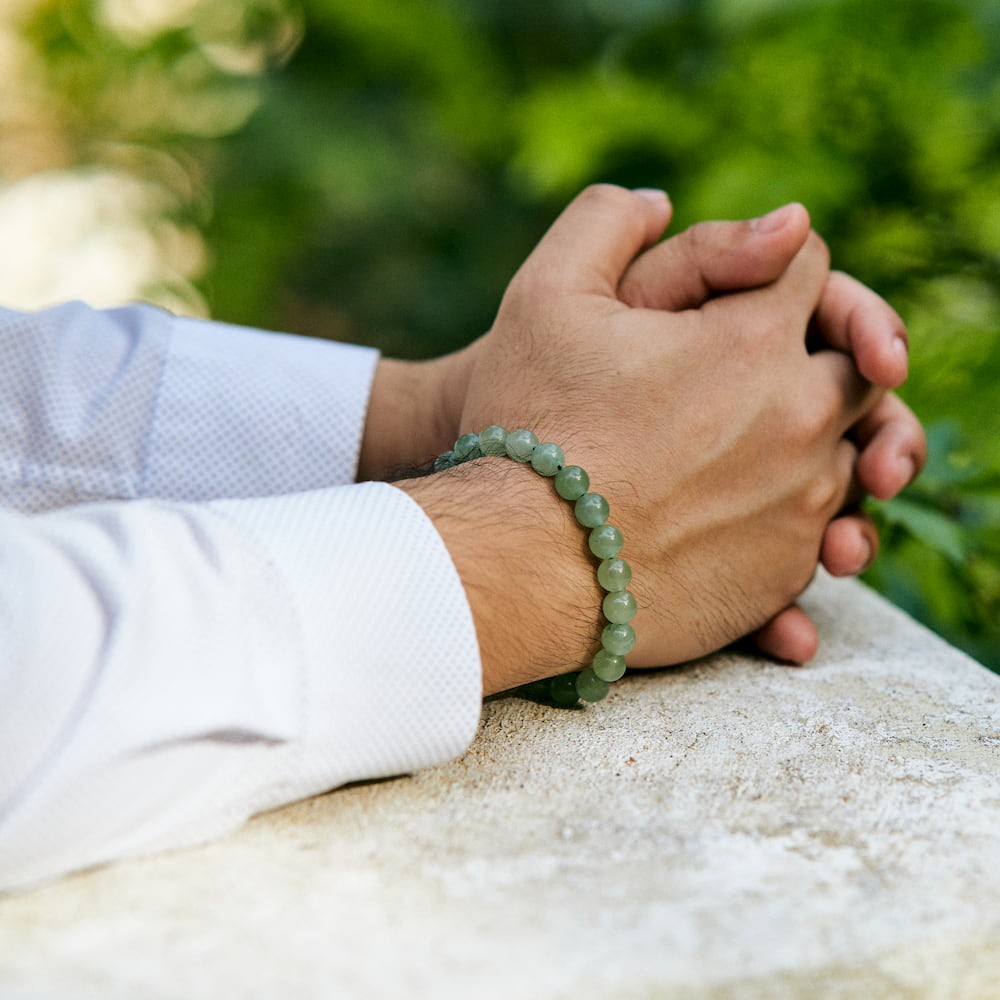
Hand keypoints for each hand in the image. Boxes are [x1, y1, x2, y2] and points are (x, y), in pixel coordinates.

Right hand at [400, 185, 886, 693]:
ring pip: (845, 450)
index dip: (770, 268)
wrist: (522, 568)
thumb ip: (606, 221)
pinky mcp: (784, 571)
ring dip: (806, 439)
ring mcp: (801, 505)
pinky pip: (820, 529)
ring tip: (733, 452)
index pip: (811, 268)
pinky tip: (730, 513)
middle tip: (745, 375)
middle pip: (856, 362)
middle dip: (815, 353)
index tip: (729, 298)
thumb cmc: (529, 430)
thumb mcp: (543, 296)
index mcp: (753, 341)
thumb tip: (663, 200)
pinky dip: (789, 512)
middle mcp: (800, 419)